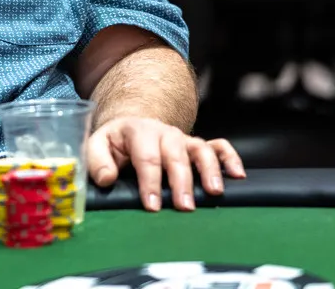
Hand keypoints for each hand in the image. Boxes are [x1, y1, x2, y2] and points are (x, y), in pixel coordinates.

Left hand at [86, 117, 244, 211]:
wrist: (130, 128)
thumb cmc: (114, 143)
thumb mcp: (97, 146)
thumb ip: (97, 161)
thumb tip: (106, 179)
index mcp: (138, 131)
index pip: (146, 156)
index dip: (150, 181)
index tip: (152, 205)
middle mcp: (164, 133)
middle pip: (175, 155)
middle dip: (180, 181)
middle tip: (184, 207)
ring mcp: (183, 139)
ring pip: (201, 149)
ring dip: (209, 170)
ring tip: (214, 192)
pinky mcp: (196, 145)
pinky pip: (218, 147)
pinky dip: (230, 158)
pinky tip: (238, 175)